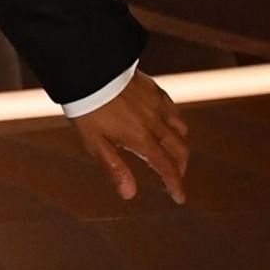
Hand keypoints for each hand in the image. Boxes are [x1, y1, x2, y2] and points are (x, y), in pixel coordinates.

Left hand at [71, 71, 188, 203]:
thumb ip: (114, 167)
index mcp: (141, 139)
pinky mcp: (154, 89)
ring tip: (170, 151)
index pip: (167, 168)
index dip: (175, 185)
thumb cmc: (87, 108)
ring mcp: (157, 104)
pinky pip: (173, 109)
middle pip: (180, 150)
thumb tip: (129, 195)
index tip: (179, 198)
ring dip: (180, 144)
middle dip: (180, 167)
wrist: (87, 71)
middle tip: (174, 177)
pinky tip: (165, 123)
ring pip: (181, 129)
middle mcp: (155, 123)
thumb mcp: (95, 142)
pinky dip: (175, 122)